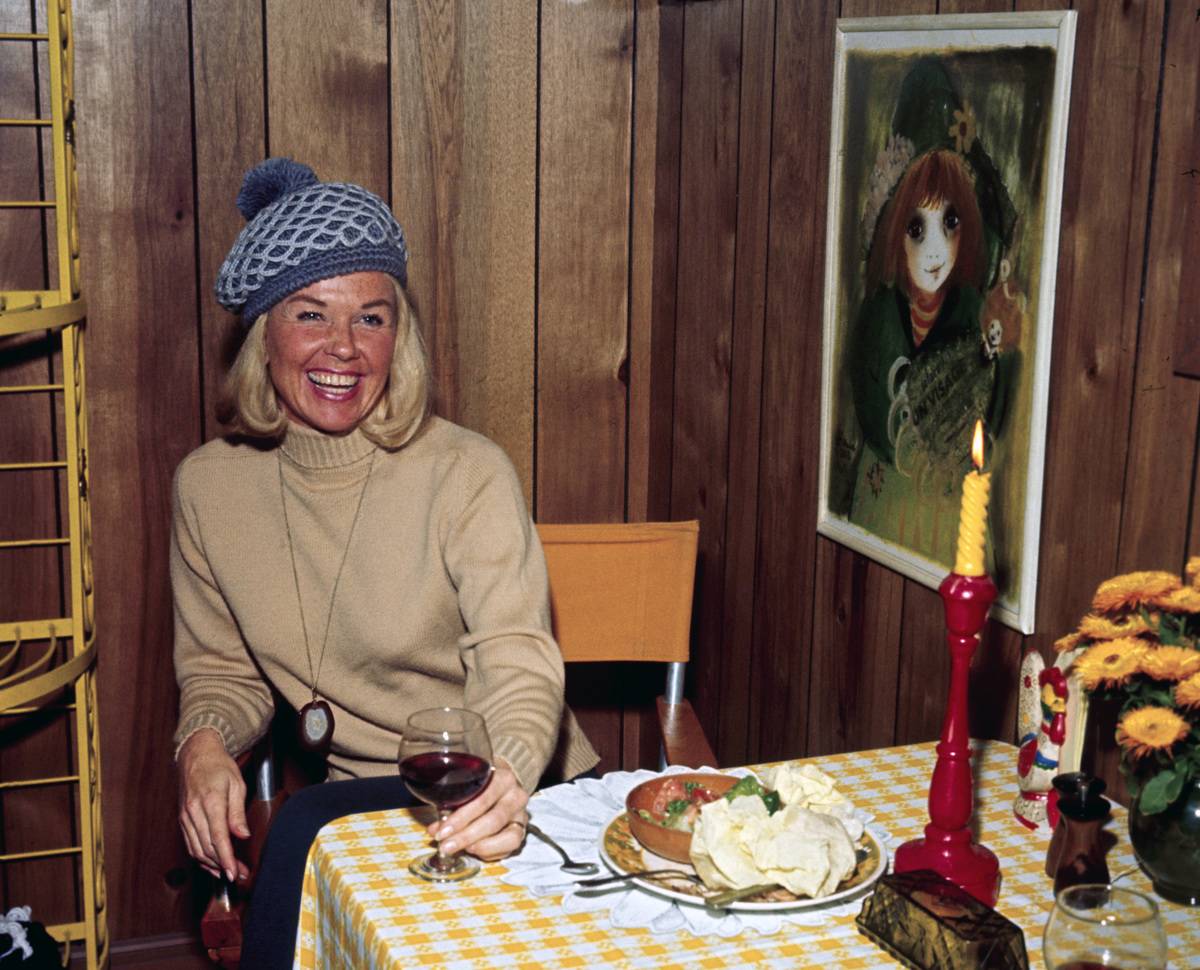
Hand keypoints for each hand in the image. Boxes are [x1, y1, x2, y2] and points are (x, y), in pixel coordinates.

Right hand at [177, 728, 249, 882]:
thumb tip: (243, 835)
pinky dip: (201, 857)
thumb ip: (238, 812)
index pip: (218, 837)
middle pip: (207, 847)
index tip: (235, 872)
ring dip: (212, 865)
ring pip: (197, 850)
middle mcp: (194, 812)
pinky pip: (190, 844)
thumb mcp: (236, 784)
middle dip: (224, 865)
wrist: (196, 755)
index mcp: (210, 802)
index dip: (227, 858)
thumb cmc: (219, 767)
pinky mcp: (182, 820)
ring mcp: (185, 817)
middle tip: (240, 875)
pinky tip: (213, 864)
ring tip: (229, 873)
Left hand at [427, 761, 528, 861]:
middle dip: (466, 836)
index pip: (482, 800)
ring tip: (460, 849)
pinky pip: (511, 846)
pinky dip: (491, 851)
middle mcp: (516, 795)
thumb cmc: (479, 784)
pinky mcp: (523, 830)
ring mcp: (522, 814)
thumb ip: (451, 805)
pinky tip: (475, 849)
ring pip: (507, 836)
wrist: (501, 782)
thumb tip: (435, 829)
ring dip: (480, 846)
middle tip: (446, 845)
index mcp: (502, 778)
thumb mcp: (466, 787)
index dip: (461, 818)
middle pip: (493, 820)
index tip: (442, 830)